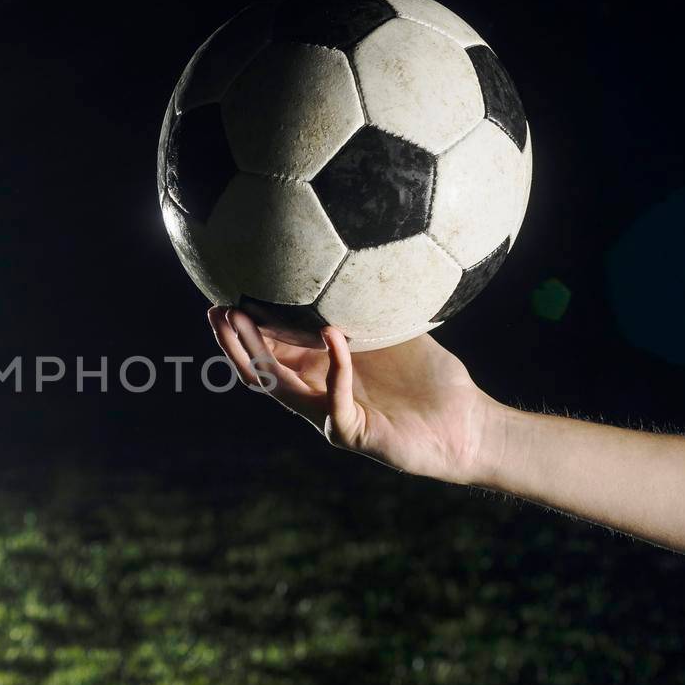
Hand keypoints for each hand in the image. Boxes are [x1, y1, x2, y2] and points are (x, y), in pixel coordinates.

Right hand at [207, 306, 501, 484]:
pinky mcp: (353, 433)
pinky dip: (335, 368)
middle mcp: (317, 395)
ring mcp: (331, 416)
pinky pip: (336, 401)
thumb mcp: (396, 330)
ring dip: (258, 354)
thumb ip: (372, 303)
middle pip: (261, 369)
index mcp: (319, 372)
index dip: (245, 327)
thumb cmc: (432, 379)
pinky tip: (333, 336)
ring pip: (280, 388)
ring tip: (241, 322)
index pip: (271, 349)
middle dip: (235, 341)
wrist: (467, 426)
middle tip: (216, 310)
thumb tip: (362, 251)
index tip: (225, 296)